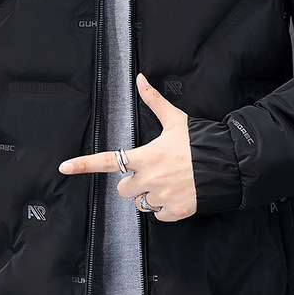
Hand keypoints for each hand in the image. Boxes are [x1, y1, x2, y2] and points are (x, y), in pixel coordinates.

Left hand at [58, 73, 196, 221]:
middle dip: (134, 183)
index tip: (64, 167)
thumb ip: (154, 102)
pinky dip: (165, 208)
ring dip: (149, 196)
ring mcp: (162, 196)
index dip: (84, 164)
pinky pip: (159, 215)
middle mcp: (150, 178)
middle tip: (152, 174)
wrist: (228, 163)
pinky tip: (178, 194)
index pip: (109, 160)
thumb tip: (140, 79)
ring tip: (168, 183)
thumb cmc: (200, 142)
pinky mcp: (175, 211)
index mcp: (146, 156)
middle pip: (123, 189)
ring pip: (140, 204)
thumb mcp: (176, 120)